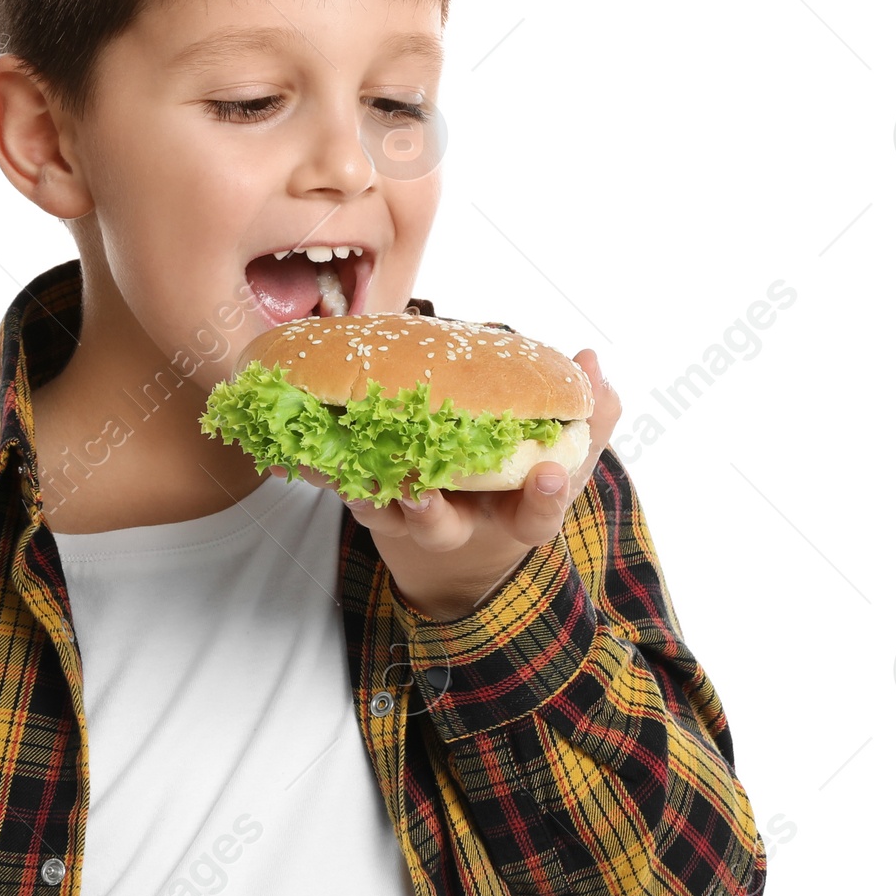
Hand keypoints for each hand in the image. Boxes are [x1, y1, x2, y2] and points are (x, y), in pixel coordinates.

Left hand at [272, 351, 620, 620]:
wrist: (458, 534)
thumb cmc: (514, 483)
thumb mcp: (561, 456)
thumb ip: (585, 415)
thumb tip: (590, 360)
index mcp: (510, 516)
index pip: (537, 516)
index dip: (544, 498)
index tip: (547, 473)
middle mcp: (456, 524)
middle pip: (441, 530)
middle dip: (430, 513)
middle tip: (420, 490)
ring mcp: (406, 518)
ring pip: (381, 516)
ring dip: (362, 492)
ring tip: (346, 473)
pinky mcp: (369, 502)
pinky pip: (343, 494)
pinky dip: (324, 475)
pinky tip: (304, 458)